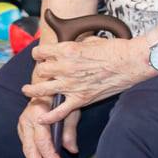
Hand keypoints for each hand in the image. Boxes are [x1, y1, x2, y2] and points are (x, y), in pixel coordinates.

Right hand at [17, 96, 82, 157]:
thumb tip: (72, 150)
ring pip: (27, 151)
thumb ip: (70, 131)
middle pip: (30, 150)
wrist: (45, 86)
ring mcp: (22, 126)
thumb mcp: (70, 110)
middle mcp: (26, 120)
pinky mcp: (23, 130)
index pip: (42, 141)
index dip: (50, 156)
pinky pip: (28, 148)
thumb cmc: (60, 97)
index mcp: (37, 113)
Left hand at [22, 34, 152, 124]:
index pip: (40, 52)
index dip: (38, 54)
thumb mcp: (89, 39)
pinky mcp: (81, 99)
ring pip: (43, 90)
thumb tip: (68, 47)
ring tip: (27, 91)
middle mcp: (65, 67)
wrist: (130, 62)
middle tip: (40, 72)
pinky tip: (41, 118)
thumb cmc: (113, 49)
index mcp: (67, 50)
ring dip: (33, 91)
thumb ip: (74, 45)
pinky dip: (49, 116)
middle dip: (39, 70)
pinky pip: (60, 111)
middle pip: (40, 71)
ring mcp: (72, 85)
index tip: (39, 56)